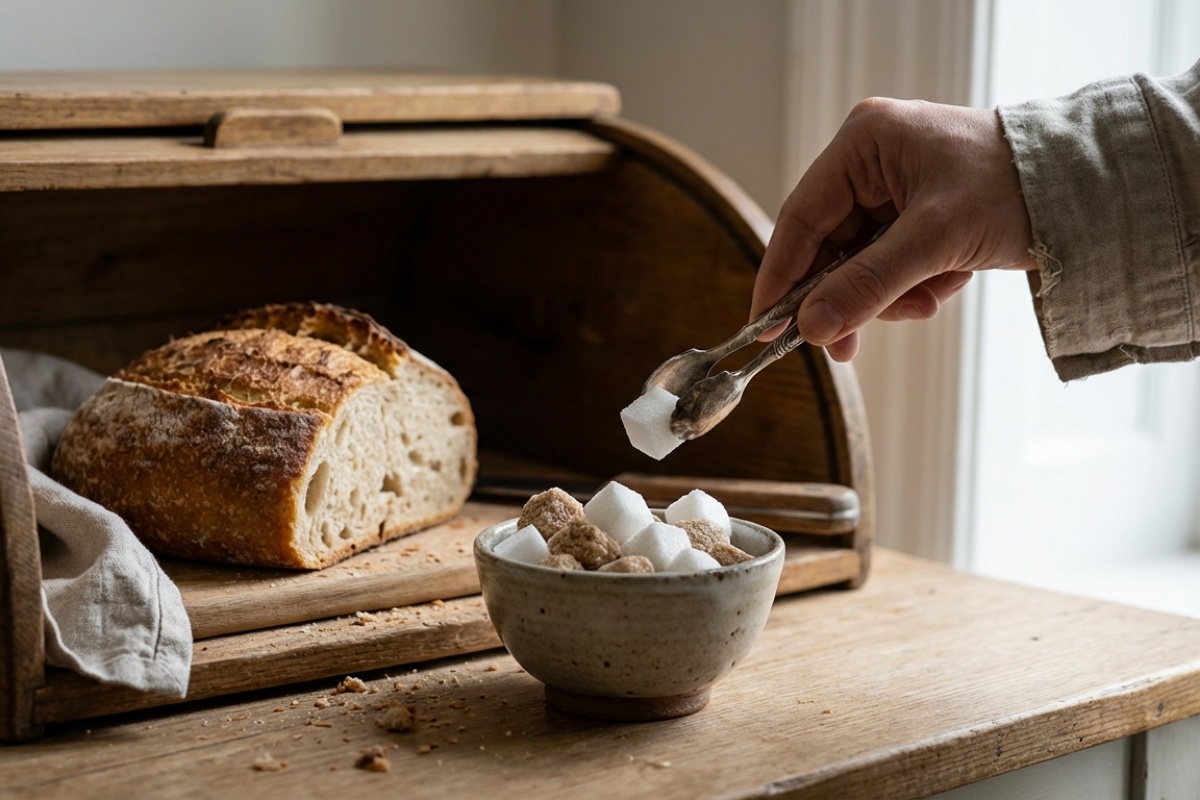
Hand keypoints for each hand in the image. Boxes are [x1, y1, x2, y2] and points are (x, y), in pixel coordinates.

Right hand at [751, 98, 1036, 360]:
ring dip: (890, 294)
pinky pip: (891, 266)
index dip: (781, 277)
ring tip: (929, 299)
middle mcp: (870, 161)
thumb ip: (867, 286)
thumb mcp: (934, 241)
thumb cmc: (1014, 188)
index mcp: (863, 143)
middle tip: (842, 348)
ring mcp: (893, 189)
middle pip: (829, 247)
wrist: (1087, 187)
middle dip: (847, 296)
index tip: (765, 328)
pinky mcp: (916, 215)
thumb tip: (810, 329)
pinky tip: (947, 283)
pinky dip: (914, 286)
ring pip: (860, 264)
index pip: (801, 218)